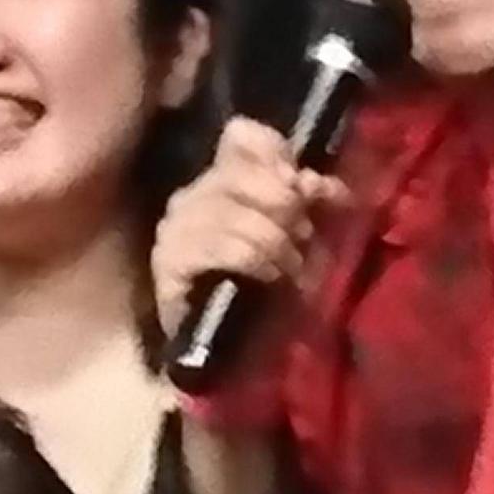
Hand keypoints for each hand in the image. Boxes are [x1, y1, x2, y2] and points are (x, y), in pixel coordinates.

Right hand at [145, 114, 344, 351]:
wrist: (232, 357)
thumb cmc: (269, 291)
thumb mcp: (298, 240)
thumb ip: (309, 204)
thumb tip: (325, 184)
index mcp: (221, 180)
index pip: (243, 136)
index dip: (278, 154)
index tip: (307, 188)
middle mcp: (191, 195)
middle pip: (241, 174)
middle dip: (283, 208)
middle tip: (302, 239)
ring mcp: (174, 229)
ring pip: (235, 214)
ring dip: (274, 245)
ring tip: (289, 270)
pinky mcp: (168, 263)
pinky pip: (219, 247)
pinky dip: (253, 262)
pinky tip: (268, 278)